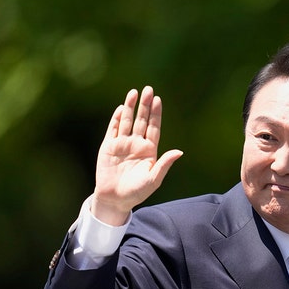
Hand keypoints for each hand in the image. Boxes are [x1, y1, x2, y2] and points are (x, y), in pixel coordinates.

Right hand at [91, 86, 182, 225]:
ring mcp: (122, 144)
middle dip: (144, 105)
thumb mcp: (154, 179)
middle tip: (148, 89)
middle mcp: (136, 144)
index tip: (158, 100)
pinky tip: (121, 108)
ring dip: (130, 107)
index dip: (155, 114)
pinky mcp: (108, 147)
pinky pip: (113, 129)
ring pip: (127, 121)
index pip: (153, 127)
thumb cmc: (137, 192)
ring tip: (134, 92)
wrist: (115, 199)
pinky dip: (116, 119)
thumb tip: (179, 151)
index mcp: (149, 150)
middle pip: (141, 120)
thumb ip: (164, 164)